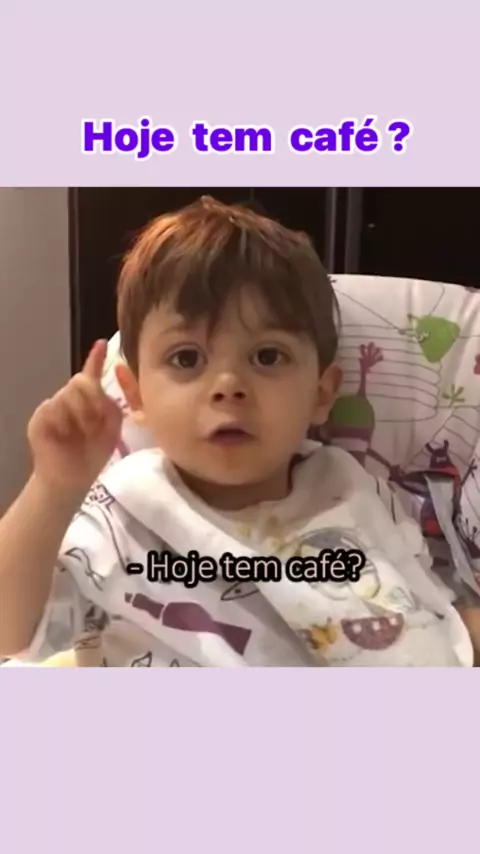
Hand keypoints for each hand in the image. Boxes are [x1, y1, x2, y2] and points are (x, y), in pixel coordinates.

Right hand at [28, 340, 122, 494]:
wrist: (71, 480)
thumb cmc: (91, 455)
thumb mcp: (111, 429)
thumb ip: (112, 407)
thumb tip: (100, 389)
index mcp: (87, 401)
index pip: (90, 375)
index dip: (96, 359)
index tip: (102, 344)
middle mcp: (68, 399)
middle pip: (80, 381)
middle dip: (93, 400)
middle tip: (94, 423)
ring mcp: (51, 407)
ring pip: (68, 394)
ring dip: (81, 415)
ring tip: (81, 434)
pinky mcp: (39, 418)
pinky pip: (54, 407)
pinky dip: (64, 423)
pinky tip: (64, 436)